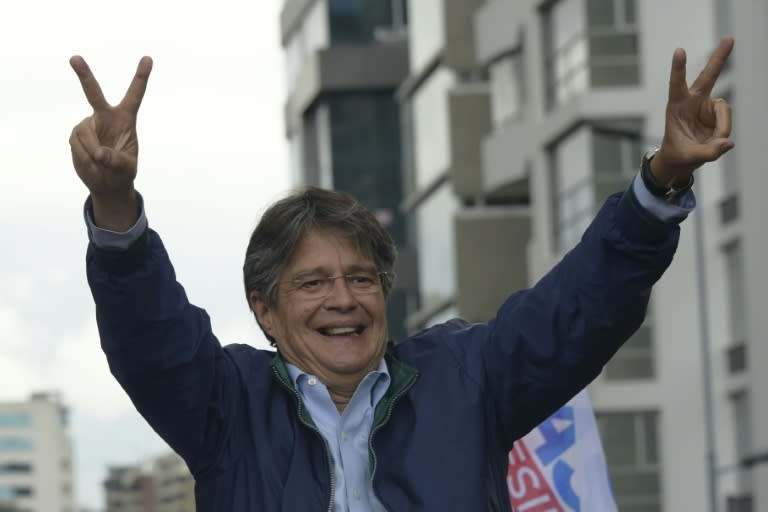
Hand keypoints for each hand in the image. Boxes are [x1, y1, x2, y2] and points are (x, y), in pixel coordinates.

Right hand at [69, 56, 152, 229]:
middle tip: (74, 58)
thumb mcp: (126, 169)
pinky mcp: (75, 135)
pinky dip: (83, 157)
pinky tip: (91, 163)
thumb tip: (99, 153)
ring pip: (84, 133)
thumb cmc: (122, 173)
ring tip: (99, 164)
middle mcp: (105, 117)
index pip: (134, 95)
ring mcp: (88, 125)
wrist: (107, 183)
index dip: (141, 77)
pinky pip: (77, 145)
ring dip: (90, 152)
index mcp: (126, 119)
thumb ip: (116, 160)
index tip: (148, 58)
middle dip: (84, 75)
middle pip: (94, 93)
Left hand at [652, 37, 733, 185]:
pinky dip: (723, 132)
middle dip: (719, 58)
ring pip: (723, 111)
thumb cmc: (677, 154)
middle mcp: (692, 101)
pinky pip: (727, 121)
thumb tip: (728, 142)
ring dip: (720, 128)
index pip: (676, 84)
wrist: (681, 159)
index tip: (679, 51)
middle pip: (708, 76)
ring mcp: (707, 106)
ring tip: (709, 142)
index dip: (679, 68)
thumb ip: (707, 152)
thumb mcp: (687, 157)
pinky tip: (713, 139)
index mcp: (676, 106)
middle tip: (729, 39)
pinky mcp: (717, 113)